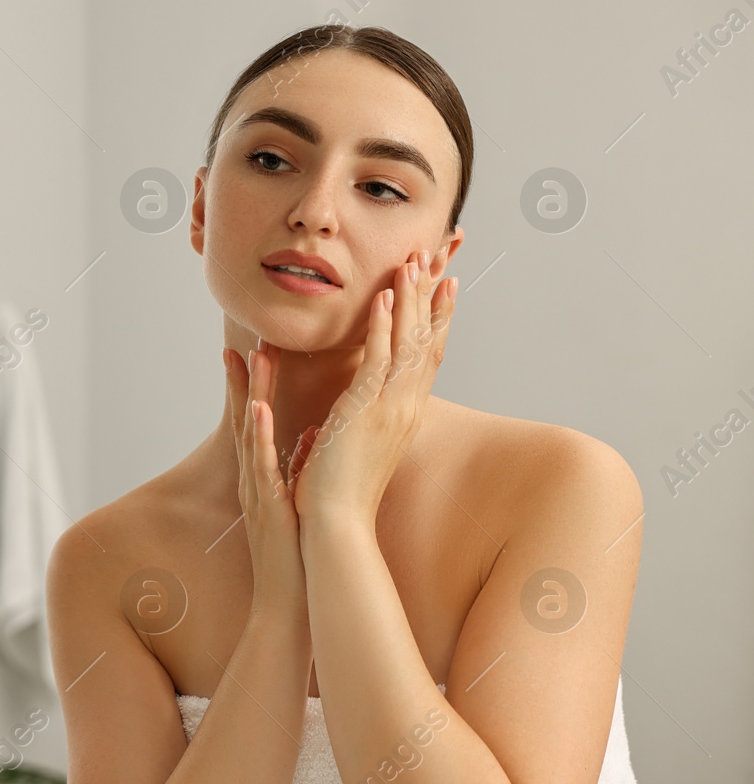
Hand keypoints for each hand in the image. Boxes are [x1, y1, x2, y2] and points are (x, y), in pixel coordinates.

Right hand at [224, 343, 319, 620]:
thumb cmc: (296, 556)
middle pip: (248, 418)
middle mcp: (255, 478)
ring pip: (251, 434)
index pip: (257, 421)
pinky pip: (261, 466)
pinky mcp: (268, 507)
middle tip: (250, 336)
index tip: (253, 347)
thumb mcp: (298, 499)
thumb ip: (302, 463)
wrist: (289, 604)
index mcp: (265, 476)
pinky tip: (258, 410)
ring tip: (252, 356)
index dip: (253, 384)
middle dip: (249, 377)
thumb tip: (316, 431)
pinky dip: (259, 437)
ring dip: (251, 394)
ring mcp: (258, 491)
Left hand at [291, 248, 457, 524]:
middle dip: (429, 298)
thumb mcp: (355, 447)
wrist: (336, 524)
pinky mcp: (364, 411)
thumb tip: (344, 417)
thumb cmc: (340, 492)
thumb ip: (355, 425)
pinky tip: (383, 298)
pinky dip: (381, 327)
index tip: (446, 286)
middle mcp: (405, 407)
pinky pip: (376, 359)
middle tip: (435, 259)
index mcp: (403, 414)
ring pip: (406, 343)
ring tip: (411, 263)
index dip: (438, 319)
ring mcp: (388, 408)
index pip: (427, 357)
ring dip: (409, 300)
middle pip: (425, 341)